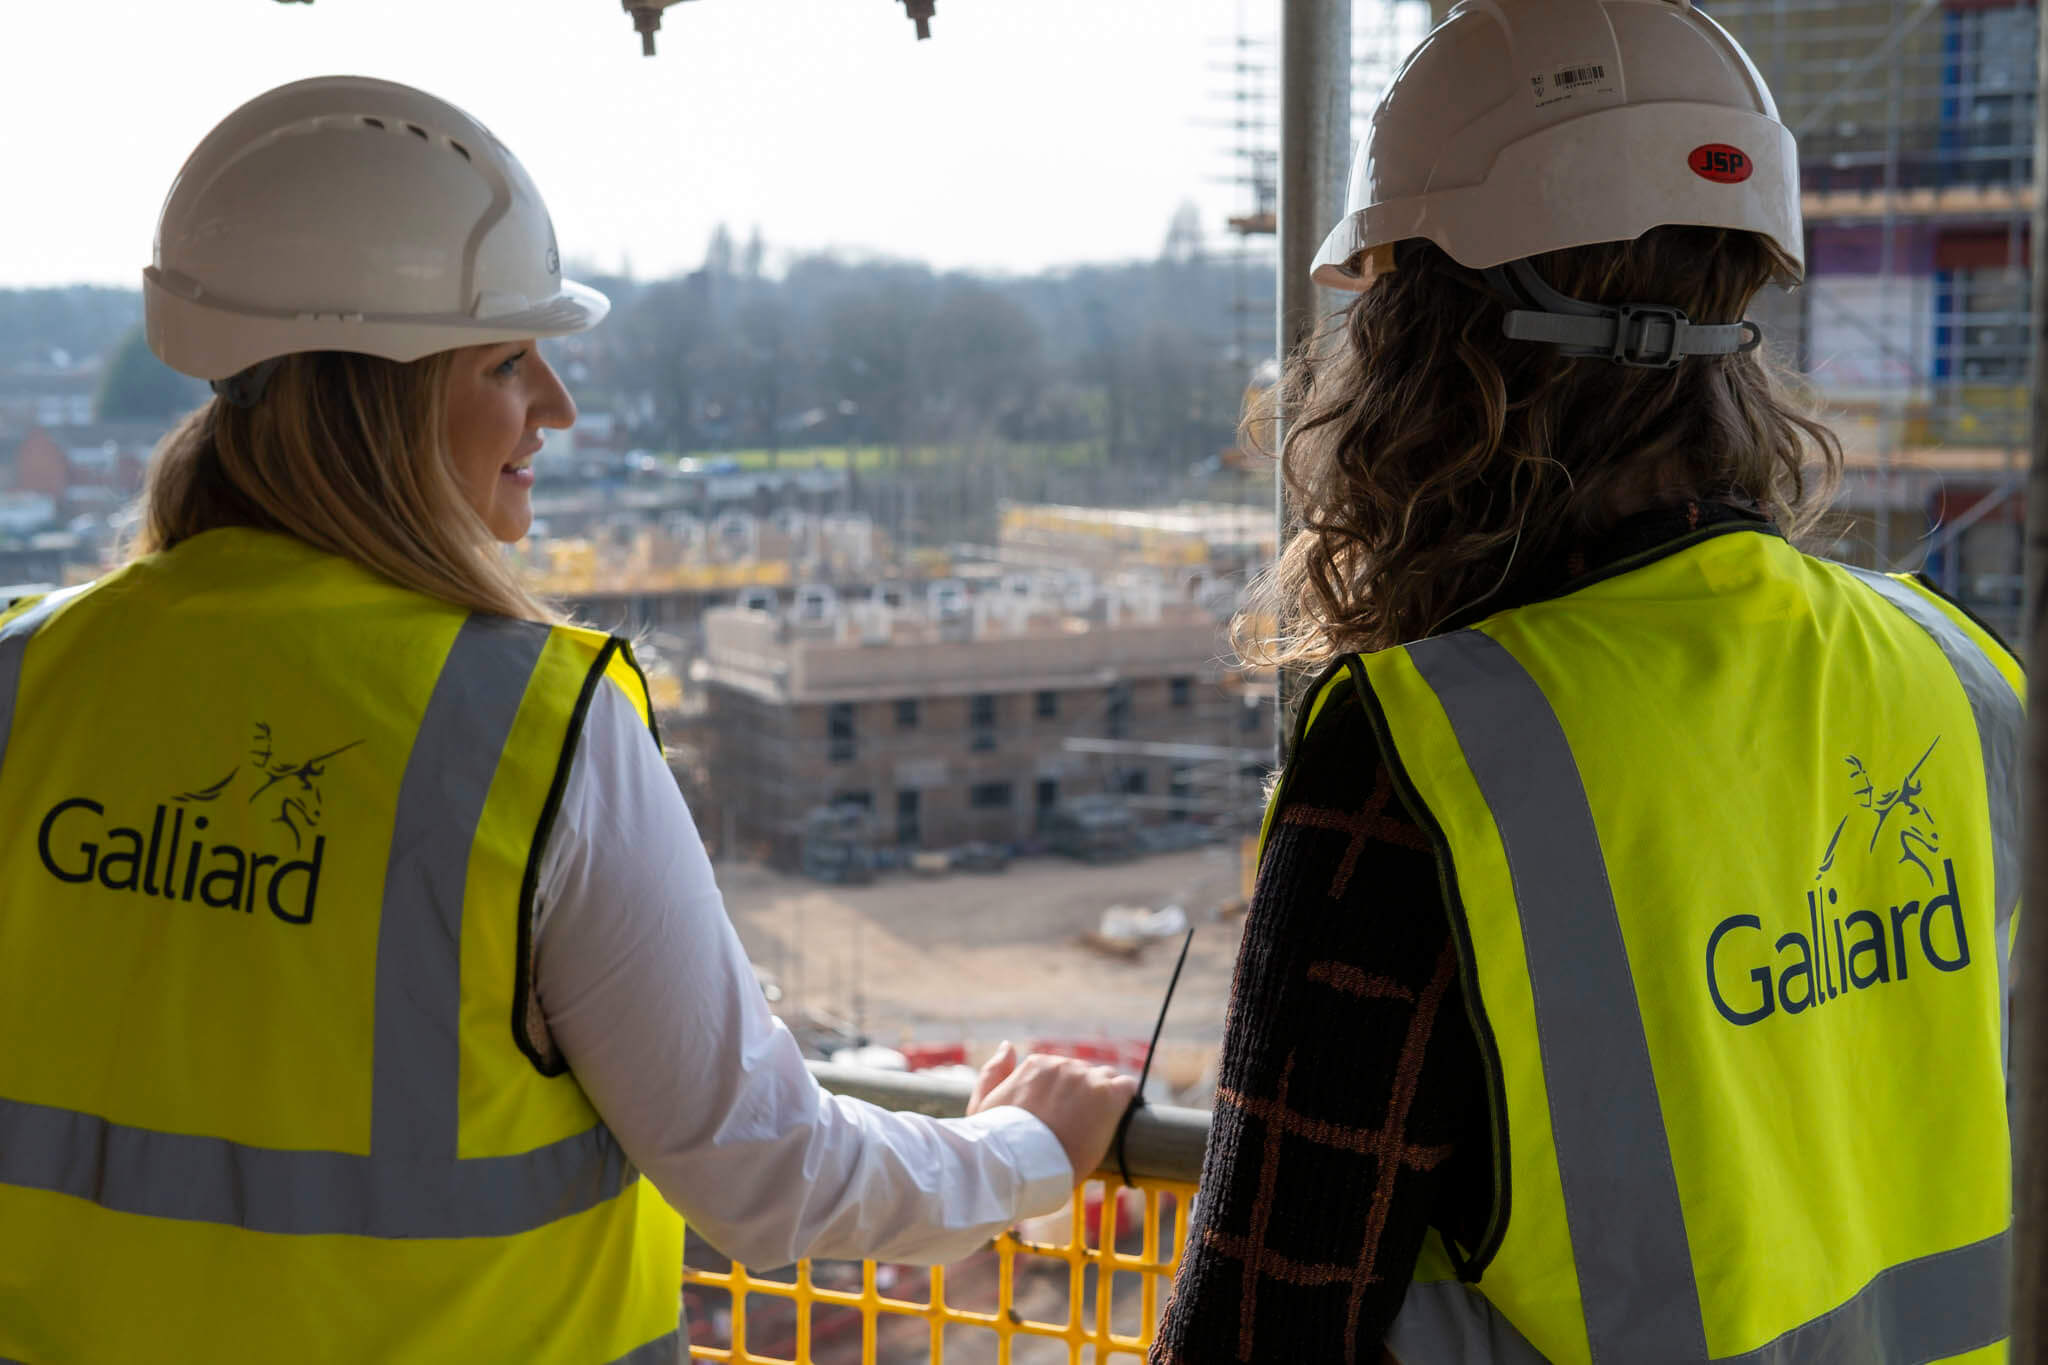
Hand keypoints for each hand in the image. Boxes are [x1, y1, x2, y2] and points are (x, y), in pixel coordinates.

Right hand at [967, 1040, 1139, 1178]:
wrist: (1022, 1166)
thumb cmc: (998, 1143)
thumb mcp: (983, 1105)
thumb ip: (994, 1072)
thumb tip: (1007, 1046)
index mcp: (1037, 1064)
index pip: (1063, 1071)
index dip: (1065, 1095)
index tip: (1064, 1117)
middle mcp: (1063, 1065)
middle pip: (1086, 1075)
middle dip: (1085, 1096)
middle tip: (1081, 1126)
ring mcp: (1087, 1079)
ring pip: (1108, 1079)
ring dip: (1106, 1098)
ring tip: (1100, 1125)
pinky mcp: (1108, 1096)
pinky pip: (1128, 1088)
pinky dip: (1126, 1102)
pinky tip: (1120, 1119)